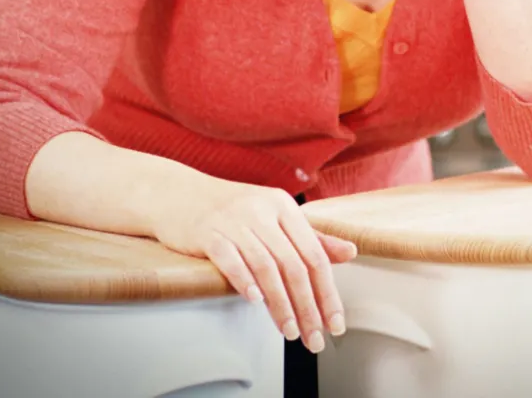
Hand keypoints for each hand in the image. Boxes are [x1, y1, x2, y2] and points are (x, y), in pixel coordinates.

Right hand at [150, 175, 356, 352]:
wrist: (180, 194)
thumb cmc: (233, 210)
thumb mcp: (275, 216)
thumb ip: (311, 237)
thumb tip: (351, 251)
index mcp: (283, 206)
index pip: (314, 253)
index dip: (327, 291)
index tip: (335, 323)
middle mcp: (262, 209)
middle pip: (293, 263)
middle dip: (307, 306)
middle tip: (314, 338)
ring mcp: (234, 220)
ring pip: (265, 266)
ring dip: (280, 303)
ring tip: (290, 331)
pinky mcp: (208, 232)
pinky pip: (230, 258)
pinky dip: (244, 280)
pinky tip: (255, 301)